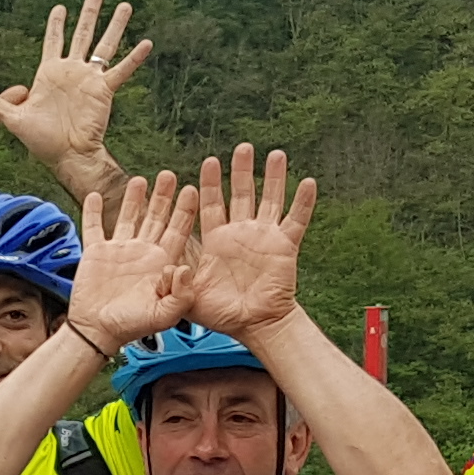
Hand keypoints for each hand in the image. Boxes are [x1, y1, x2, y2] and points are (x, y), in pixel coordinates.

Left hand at [0, 0, 152, 175]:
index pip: (54, 41)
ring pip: (105, 45)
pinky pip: (122, 70)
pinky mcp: (104, 90)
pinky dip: (135, 57)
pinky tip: (147, 42)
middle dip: (88, 15)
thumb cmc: (41, 141)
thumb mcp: (13, 119)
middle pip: (83, 35)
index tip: (61, 7)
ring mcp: (90, 79)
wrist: (66, 156)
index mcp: (50, 73)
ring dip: (115, 26)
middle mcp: (72, 71)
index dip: (57, 24)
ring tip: (126, 6)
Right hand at [66, 171, 196, 349]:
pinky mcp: (96, 253)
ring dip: (134, 198)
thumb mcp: (164, 315)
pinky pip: (94, 227)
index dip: (185, 210)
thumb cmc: (131, 326)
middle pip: (156, 217)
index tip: (192, 189)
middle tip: (169, 176)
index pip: (178, 231)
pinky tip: (94, 195)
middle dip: (163, 196)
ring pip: (128, 216)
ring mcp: (119, 251)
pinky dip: (93, 211)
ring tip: (140, 179)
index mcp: (162, 263)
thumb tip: (184, 269)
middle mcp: (143, 253)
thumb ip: (180, 295)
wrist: (98, 332)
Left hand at [184, 143, 316, 340]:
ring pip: (270, 200)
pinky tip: (307, 181)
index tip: (209, 162)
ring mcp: (264, 238)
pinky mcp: (285, 247)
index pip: (211, 204)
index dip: (211, 184)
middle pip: (242, 194)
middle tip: (241, 148)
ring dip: (274, 178)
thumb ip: (174, 284)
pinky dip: (303, 202)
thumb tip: (166, 270)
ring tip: (275, 154)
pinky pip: (296, 221)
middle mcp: (241, 233)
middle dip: (241, 171)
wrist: (254, 326)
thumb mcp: (189, 298)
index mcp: (216, 240)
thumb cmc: (222, 314)